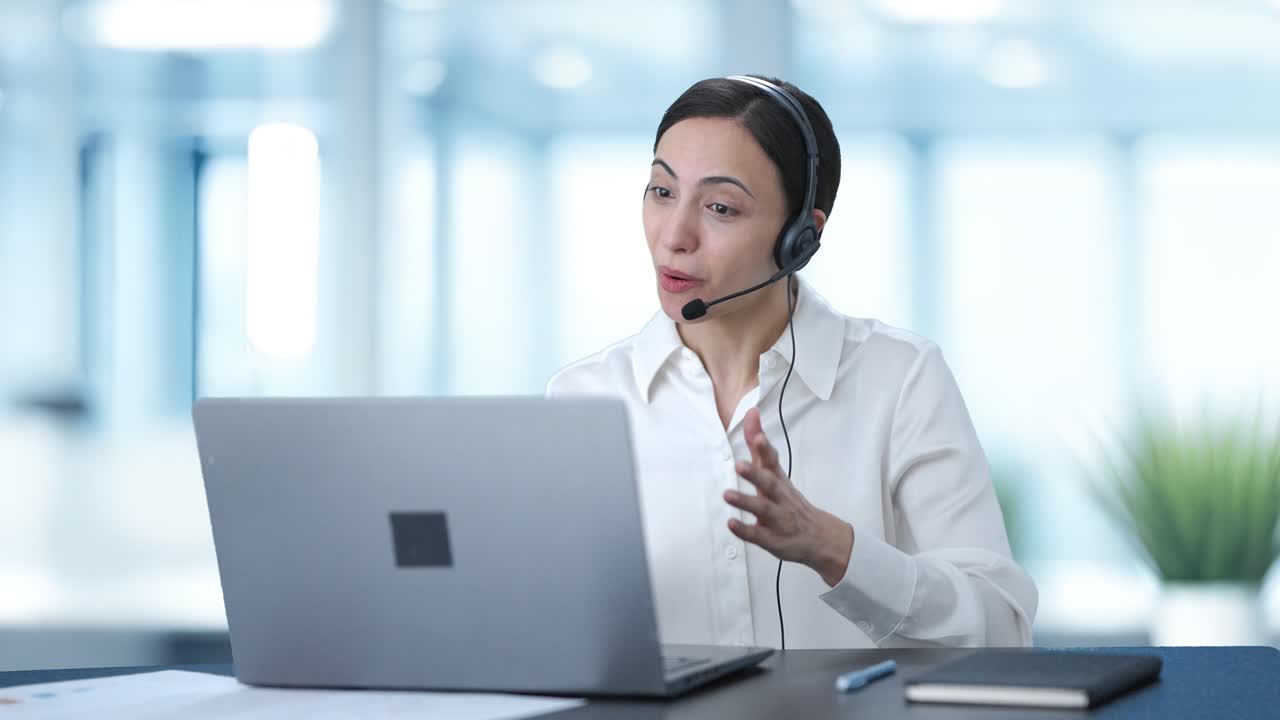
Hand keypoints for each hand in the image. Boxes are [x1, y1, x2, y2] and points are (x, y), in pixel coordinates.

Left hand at [723, 407, 854, 586]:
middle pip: (769, 483)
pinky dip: (745, 530)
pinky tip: (731, 524)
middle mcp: (779, 497)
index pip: (772, 462)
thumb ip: (759, 446)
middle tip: (739, 465)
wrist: (819, 537)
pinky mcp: (772, 539)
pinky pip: (758, 535)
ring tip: (727, 495)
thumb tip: (751, 413)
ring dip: (746, 501)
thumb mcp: (776, 474)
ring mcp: (777, 519)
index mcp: (779, 481)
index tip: (758, 436)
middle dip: (755, 474)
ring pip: (763, 509)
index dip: (765, 449)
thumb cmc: (790, 502)